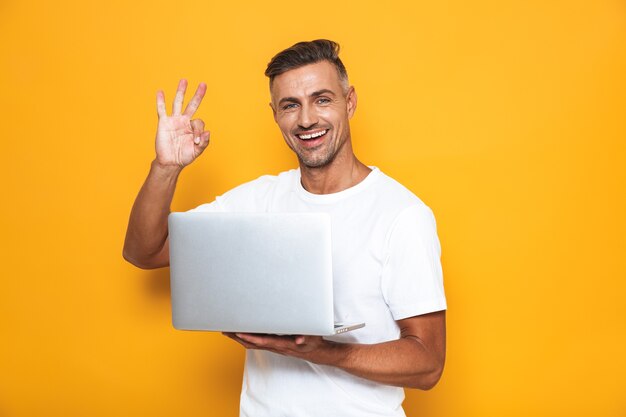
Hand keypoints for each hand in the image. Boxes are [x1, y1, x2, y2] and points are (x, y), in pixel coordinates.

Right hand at [154, 79, 210, 167]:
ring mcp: (174, 121)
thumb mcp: (197, 151)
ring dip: (181, 92)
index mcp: (193, 128)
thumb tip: (208, 132)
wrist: (170, 162)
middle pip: (192, 105)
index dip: (199, 132)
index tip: (195, 141)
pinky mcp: (164, 123)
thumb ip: (204, 142)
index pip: (199, 123)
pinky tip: (160, 92)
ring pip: (178, 103)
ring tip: (184, 81)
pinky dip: (161, 101)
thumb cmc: (184, 156)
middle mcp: (184, 121)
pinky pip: (162, 110)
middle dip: (198, 95)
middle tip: (203, 85)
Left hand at [222, 332, 337, 364]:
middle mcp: (276, 347)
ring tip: (228, 331)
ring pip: (252, 344)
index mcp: (283, 344)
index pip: (263, 341)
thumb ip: (306, 337)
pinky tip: (241, 334)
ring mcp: (274, 347)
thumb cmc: (313, 343)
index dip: (251, 338)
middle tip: (226, 330)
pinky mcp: (274, 345)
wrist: (316, 352)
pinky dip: (246, 339)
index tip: (240, 333)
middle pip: (253, 344)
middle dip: (238, 338)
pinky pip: (256, 343)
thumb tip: (301, 339)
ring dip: (239, 339)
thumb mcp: (312, 338)